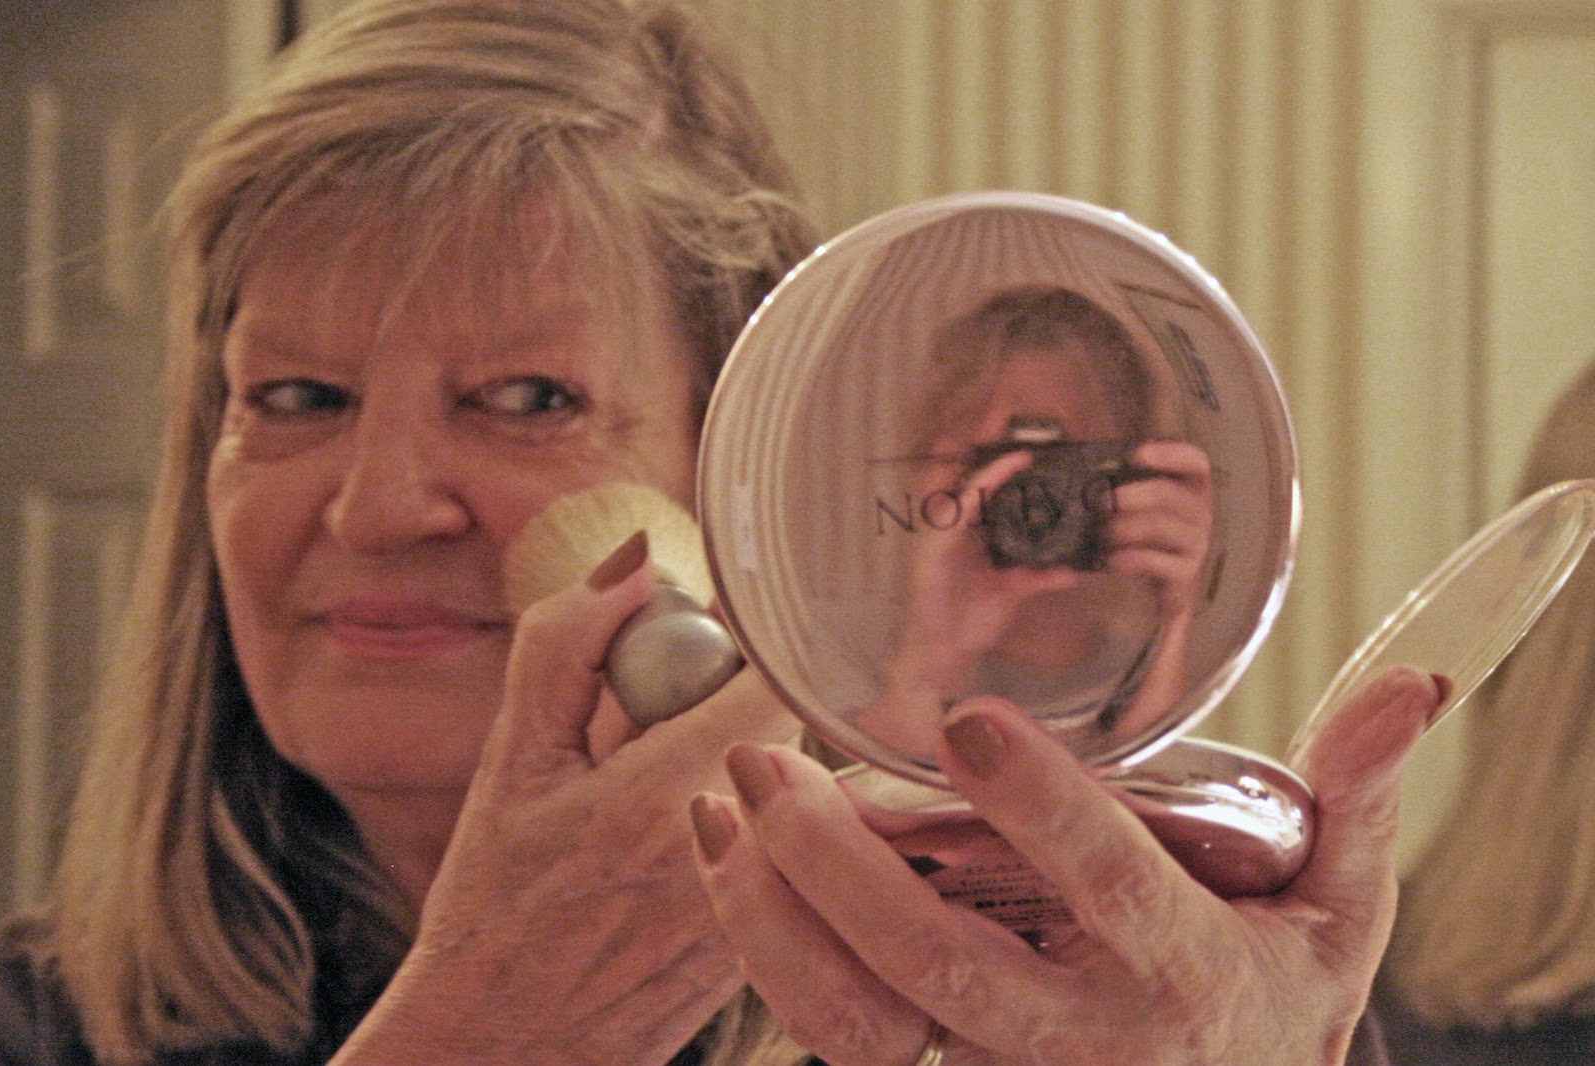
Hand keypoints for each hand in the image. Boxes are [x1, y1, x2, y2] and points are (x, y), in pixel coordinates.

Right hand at [337, 549, 798, 1064]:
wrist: (507, 1043)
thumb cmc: (496, 902)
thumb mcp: (511, 760)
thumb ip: (567, 644)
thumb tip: (640, 557)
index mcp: (662, 795)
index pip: (775, 671)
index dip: (752, 635)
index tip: (712, 631)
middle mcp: (736, 851)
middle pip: (793, 717)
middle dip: (738, 695)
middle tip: (665, 714)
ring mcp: (769, 902)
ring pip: (801, 776)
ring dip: (748, 754)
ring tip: (668, 781)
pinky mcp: (784, 932)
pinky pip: (798, 835)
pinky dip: (757, 812)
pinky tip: (687, 838)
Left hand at [692, 666, 1442, 1064]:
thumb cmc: (1269, 1001)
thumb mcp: (1336, 914)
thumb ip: (1354, 798)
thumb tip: (1407, 684)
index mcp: (1183, 971)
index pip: (1108, 887)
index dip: (1040, 809)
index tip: (964, 721)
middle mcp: (1078, 1034)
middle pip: (941, 966)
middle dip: (843, 871)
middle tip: (774, 766)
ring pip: (863, 1018)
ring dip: (775, 913)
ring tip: (728, 801)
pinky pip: (834, 1030)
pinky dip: (765, 946)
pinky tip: (724, 854)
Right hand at [858, 449, 1082, 753]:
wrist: (943, 657)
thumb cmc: (969, 623)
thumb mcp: (1011, 594)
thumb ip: (1037, 578)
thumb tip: (1073, 570)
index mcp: (968, 538)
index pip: (986, 497)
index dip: (1004, 474)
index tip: (1034, 456)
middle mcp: (952, 533)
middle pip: (972, 486)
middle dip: (994, 462)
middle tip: (1028, 444)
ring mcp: (938, 540)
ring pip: (961, 494)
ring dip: (987, 473)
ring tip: (1017, 457)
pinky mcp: (930, 552)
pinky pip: (951, 518)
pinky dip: (970, 499)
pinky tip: (988, 487)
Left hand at [1104, 440, 1211, 623]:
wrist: (1149, 590)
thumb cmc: (1139, 537)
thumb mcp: (1132, 509)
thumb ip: (1118, 487)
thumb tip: (1083, 468)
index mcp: (1189, 490)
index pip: (1196, 464)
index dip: (1172, 454)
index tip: (1138, 454)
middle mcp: (1199, 514)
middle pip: (1171, 494)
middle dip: (1136, 494)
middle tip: (1107, 500)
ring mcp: (1195, 544)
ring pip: (1161, 525)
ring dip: (1127, 527)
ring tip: (1103, 534)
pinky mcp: (1185, 573)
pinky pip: (1155, 560)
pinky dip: (1130, 558)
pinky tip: (1113, 560)